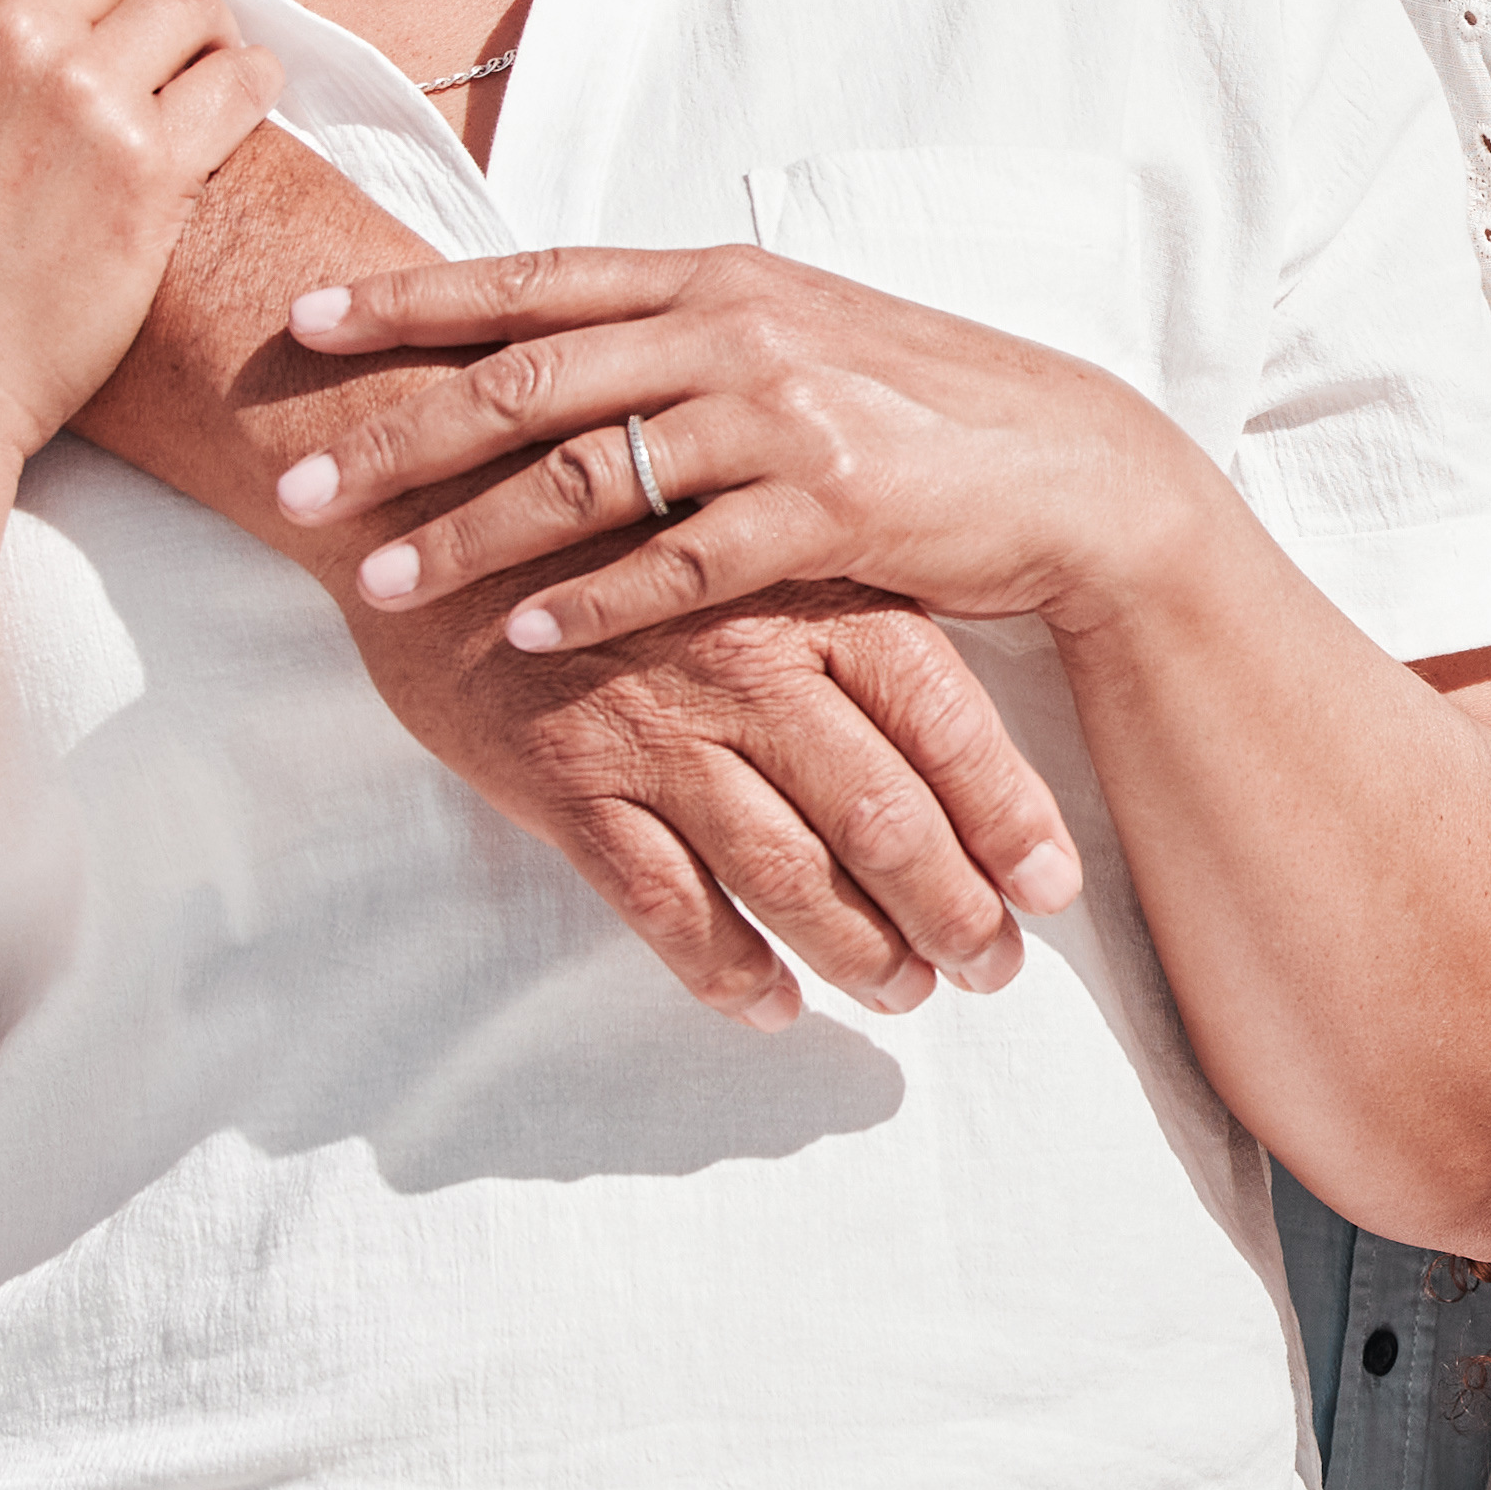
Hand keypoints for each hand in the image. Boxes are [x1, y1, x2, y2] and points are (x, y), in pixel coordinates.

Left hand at [278, 243, 1195, 662]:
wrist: (1068, 466)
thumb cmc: (921, 405)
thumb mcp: (795, 334)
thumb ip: (680, 333)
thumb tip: (555, 342)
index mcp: (716, 278)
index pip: (533, 281)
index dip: (413, 301)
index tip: (307, 325)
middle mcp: (736, 329)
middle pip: (529, 377)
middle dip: (398, 433)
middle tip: (299, 485)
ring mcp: (782, 415)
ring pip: (586, 473)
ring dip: (470, 532)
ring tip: (383, 583)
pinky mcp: (828, 506)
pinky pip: (679, 562)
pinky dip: (594, 603)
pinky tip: (527, 636)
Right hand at [334, 575, 1085, 1024]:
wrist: (435, 485)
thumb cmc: (622, 511)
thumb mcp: (760, 532)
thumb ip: (853, 612)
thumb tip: (955, 716)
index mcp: (818, 595)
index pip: (948, 725)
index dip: (1011, 820)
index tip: (1055, 890)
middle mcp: (754, 667)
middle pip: (886, 819)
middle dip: (955, 911)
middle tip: (994, 969)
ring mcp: (659, 731)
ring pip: (789, 876)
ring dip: (861, 953)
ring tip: (906, 993)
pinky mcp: (569, 784)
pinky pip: (666, 907)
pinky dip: (729, 971)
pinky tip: (773, 1004)